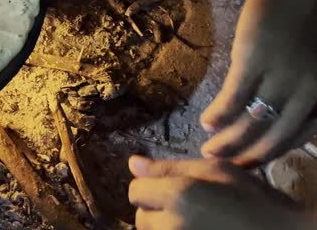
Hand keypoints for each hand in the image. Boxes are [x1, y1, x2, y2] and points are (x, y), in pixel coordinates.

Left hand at [128, 156, 313, 229]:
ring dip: (163, 227)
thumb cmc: (252, 198)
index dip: (151, 186)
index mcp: (178, 195)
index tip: (170, 187)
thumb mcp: (215, 170)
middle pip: (141, 216)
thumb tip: (132, 162)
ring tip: (193, 221)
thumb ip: (169, 167)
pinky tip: (197, 229)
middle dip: (156, 209)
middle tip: (186, 207)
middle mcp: (172, 225)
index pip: (135, 190)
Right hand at [200, 0, 316, 164]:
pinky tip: (206, 121)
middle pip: (274, 137)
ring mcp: (283, 75)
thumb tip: (274, 106)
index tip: (246, 163)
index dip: (269, 154)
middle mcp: (309, 90)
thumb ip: (303, 83)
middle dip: (245, 156)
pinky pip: (234, 97)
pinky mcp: (256, 58)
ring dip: (228, 142)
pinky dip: (218, 114)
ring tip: (207, 150)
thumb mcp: (314, 56)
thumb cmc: (313, 10)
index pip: (297, 136)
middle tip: (221, 165)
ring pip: (253, 122)